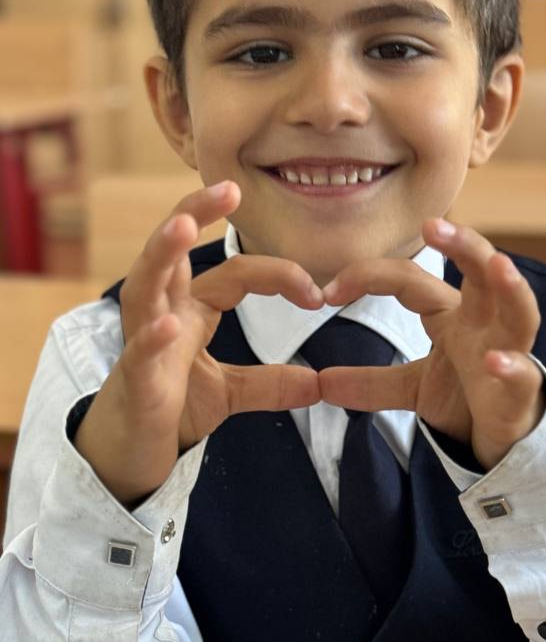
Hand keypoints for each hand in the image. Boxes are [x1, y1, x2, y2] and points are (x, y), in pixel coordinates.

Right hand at [75, 181, 323, 503]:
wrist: (130, 453)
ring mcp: (141, 342)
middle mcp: (161, 312)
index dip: (277, 276)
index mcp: (189, 309)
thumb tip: (318, 383)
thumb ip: (269, 384)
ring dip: (162, 252)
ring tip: (182, 225)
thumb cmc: (171, 408)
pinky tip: (168, 324)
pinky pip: (139, 351)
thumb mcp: (229, 393)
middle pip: (172, 251)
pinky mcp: (134, 379)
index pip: (234, 274)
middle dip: (193, 212)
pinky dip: (152, 336)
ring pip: (145, 285)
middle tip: (227, 188)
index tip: (318, 295)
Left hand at [319, 218, 544, 470]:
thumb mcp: (413, 388)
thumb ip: (372, 383)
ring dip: (510, 288)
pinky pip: (521, 375)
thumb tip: (321, 383)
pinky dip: (510, 367)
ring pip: (518, 312)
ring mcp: (508, 354)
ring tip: (499, 265)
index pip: (411, 282)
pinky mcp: (520, 393)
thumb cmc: (466, 399)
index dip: (370, 278)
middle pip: (482, 273)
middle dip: (465, 245)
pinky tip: (494, 361)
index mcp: (453, 316)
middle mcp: (484, 325)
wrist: (502, 440)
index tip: (327, 293)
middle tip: (434, 226)